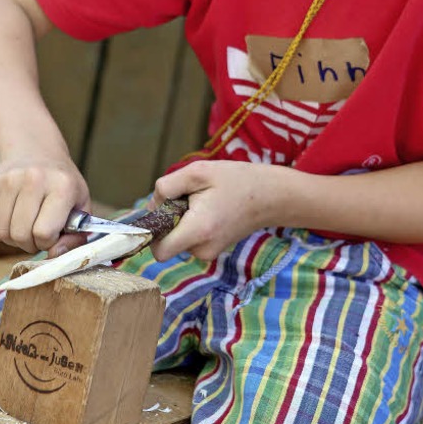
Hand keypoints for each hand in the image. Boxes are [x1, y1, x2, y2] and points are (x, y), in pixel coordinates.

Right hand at [0, 156, 89, 256]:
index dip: (48, 242)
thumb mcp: (80, 206)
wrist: (36, 152)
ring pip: (2, 233)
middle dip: (30, 244)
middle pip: (20, 235)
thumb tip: (55, 255)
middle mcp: (34, 179)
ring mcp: (9, 180)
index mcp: (62, 185)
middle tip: (37, 234)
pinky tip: (10, 221)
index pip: (45, 232)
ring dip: (13, 240)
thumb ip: (76, 236)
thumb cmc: (61, 184)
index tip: (52, 234)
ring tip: (25, 227)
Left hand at [150, 159, 277, 261]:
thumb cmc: (235, 180)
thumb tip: (152, 206)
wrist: (270, 196)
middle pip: (166, 241)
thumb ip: (166, 187)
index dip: (153, 232)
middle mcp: (202, 249)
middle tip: (189, 197)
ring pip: (177, 239)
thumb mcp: (197, 171)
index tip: (161, 211)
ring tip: (204, 201)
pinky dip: (191, 224)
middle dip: (169, 219)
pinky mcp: (212, 250)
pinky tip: (209, 209)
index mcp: (198, 231)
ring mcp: (208, 253)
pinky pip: (189, 239)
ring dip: (181, 220)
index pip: (159, 250)